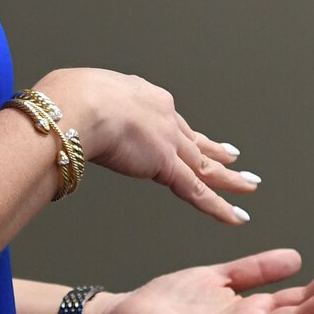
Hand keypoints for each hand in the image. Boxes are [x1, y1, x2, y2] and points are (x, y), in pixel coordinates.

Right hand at [31, 68, 257, 225]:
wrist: (77, 105)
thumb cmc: (65, 99)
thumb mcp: (75, 96)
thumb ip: (80, 111)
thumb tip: (66, 117)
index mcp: (140, 95)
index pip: (164, 119)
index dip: (178, 132)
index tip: (187, 137)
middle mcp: (161, 114)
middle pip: (192, 140)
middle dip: (215, 151)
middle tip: (234, 157)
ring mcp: (167, 140)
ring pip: (204, 165)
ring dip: (228, 179)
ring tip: (248, 185)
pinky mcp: (166, 165)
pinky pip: (198, 191)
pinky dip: (218, 206)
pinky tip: (237, 218)